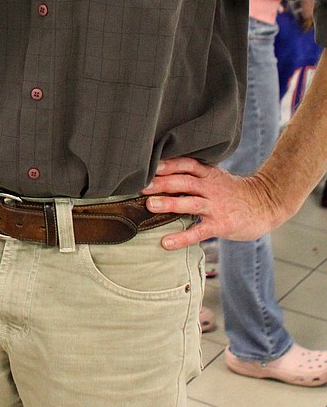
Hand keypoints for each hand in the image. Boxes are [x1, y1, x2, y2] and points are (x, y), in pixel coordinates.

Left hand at [142, 156, 285, 249]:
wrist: (265, 205)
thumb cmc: (234, 192)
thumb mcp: (217, 177)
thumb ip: (195, 175)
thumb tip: (163, 174)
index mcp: (209, 174)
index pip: (187, 164)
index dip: (169, 164)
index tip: (150, 164)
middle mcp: (211, 188)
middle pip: (184, 182)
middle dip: (162, 183)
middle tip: (141, 185)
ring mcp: (216, 207)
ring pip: (190, 203)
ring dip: (169, 204)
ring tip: (150, 205)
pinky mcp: (220, 225)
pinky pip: (198, 232)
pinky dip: (182, 238)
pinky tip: (166, 243)